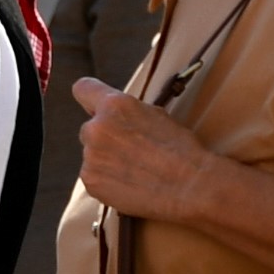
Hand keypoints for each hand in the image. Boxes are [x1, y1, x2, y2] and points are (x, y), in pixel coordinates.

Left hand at [72, 76, 217, 222]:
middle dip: (105, 137)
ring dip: (106, 159)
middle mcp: (96, 127)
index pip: (83, 88)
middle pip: (90, 128)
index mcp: (114, 105)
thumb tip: (115, 115)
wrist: (190, 186)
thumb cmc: (180, 149)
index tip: (94, 106)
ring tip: (135, 170)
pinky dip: (107, 180)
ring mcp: (90, 156)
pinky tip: (130, 184)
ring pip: (92, 154)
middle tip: (131, 150)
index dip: (89, 98)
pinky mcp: (90, 180)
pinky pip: (93, 176)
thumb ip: (128, 112)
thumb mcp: (156, 115)